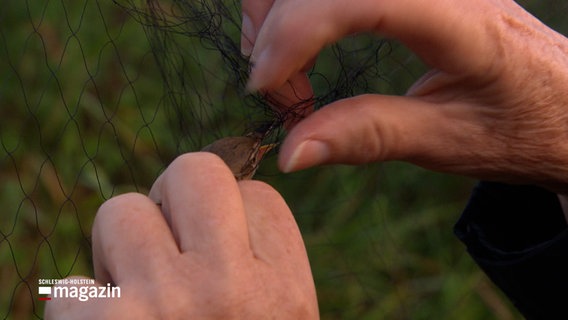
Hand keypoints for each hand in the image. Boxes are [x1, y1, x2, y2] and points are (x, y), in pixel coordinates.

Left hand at [45, 153, 318, 318]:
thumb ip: (262, 266)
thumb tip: (225, 192)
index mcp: (285, 296)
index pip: (258, 196)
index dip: (232, 217)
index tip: (221, 254)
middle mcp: (231, 291)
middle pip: (194, 171)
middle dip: (174, 201)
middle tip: (169, 250)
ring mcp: (164, 303)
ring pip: (122, 211)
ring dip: (121, 254)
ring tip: (135, 300)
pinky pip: (70, 283)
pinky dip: (84, 309)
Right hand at [244, 0, 567, 192]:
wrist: (562, 105)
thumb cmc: (518, 126)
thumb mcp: (447, 142)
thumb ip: (369, 137)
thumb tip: (290, 153)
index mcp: (463, 21)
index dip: (296, 33)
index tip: (266, 90)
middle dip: (275, 30)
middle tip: (279, 96)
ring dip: (275, 15)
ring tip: (283, 76)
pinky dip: (292, 11)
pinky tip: (297, 51)